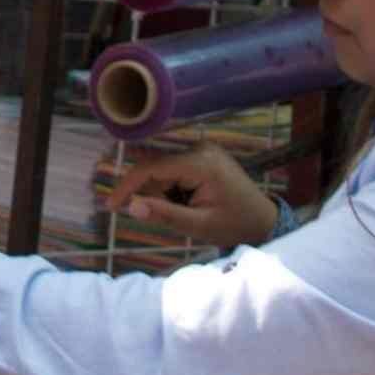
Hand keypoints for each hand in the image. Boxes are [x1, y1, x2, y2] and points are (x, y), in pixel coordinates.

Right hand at [106, 145, 279, 250]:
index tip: (110, 206)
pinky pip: (174, 169)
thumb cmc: (235, 225)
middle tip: (176, 217)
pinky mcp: (202, 154)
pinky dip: (173, 188)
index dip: (127, 185)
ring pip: (163, 170)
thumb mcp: (199, 225)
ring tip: (188, 211)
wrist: (263, 220)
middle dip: (154, 195)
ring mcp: (202, 149)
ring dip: (164, 193)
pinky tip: (190, 201)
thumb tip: (131, 207)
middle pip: (157, 169)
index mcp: (202, 164)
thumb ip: (165, 215)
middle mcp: (200, 148)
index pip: (152, 168)